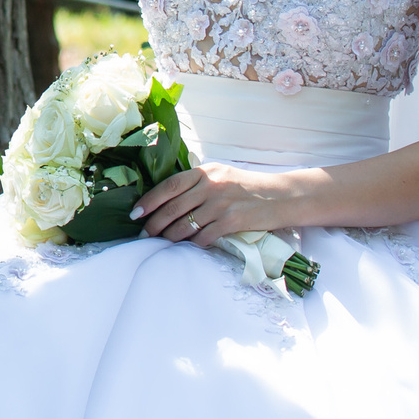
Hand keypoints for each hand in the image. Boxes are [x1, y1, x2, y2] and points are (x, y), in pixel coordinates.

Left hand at [133, 163, 286, 247]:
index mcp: (205, 172)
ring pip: (185, 224)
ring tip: (161, 242)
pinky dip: (194, 243)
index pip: (169, 186)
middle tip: (144, 234)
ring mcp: (221, 203)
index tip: (136, 213)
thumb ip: (198, 183)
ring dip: (170, 237)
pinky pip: (204, 236)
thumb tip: (169, 198)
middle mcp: (211, 185)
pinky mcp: (232, 221)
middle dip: (154, 223)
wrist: (282, 197)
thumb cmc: (249, 188)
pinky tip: (189, 246)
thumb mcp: (222, 175)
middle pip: (173, 207)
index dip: (150, 200)